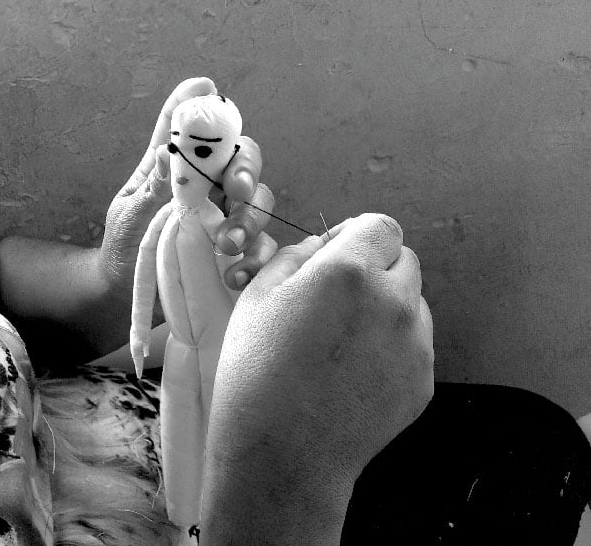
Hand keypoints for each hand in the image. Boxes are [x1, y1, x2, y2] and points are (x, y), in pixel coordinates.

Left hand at [101, 77, 275, 292]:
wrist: (122, 296)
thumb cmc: (121, 250)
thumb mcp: (128, 218)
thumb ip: (149, 189)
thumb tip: (167, 153)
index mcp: (172, 172)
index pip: (184, 132)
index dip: (193, 103)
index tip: (203, 84)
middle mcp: (204, 189)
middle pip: (240, 160)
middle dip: (245, 168)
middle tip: (234, 189)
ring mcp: (222, 218)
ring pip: (258, 201)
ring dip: (251, 218)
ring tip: (228, 243)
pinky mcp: (235, 252)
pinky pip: (262, 246)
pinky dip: (257, 257)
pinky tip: (237, 274)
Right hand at [199, 213, 433, 541]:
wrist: (283, 454)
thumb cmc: (257, 373)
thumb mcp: (256, 298)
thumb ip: (295, 257)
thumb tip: (321, 246)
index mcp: (349, 271)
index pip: (381, 226)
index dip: (358, 235)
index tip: (338, 252)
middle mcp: (393, 300)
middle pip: (404, 260)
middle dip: (375, 268)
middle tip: (335, 299)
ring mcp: (415, 343)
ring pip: (412, 304)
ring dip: (385, 308)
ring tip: (340, 344)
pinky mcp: (423, 380)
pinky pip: (413, 346)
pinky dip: (389, 350)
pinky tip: (350, 374)